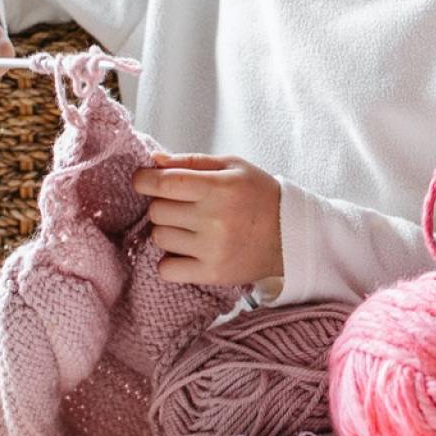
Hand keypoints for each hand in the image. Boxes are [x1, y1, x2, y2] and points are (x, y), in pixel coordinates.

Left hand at [132, 153, 282, 285]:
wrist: (291, 234)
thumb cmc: (261, 196)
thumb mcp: (234, 167)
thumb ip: (193, 162)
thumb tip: (154, 161)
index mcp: (219, 187)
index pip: (163, 183)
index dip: (144, 180)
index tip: (145, 180)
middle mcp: (215, 218)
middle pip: (157, 211)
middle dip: (164, 204)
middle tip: (185, 205)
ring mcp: (212, 249)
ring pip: (159, 237)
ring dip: (168, 231)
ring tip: (192, 228)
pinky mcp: (212, 273)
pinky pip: (166, 269)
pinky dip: (171, 261)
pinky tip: (189, 251)